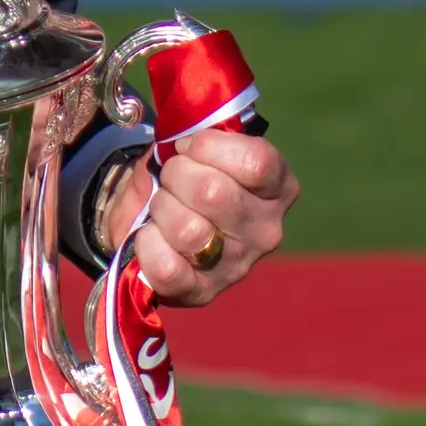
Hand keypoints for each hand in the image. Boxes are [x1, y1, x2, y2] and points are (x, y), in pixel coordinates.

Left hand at [96, 127, 299, 307]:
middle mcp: (266, 230)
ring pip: (188, 230)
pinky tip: (151, 236)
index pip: (256, 162)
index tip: (188, 146)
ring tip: (162, 208)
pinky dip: (147, 244)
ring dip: (161, 209)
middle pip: (213, 193)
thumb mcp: (196, 145)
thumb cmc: (183, 174)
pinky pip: (167, 266)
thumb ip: (200, 133)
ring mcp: (237, 266)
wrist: (147, 214)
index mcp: (278, 187)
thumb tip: (186, 136)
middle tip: (171, 179)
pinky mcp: (202, 292)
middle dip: (176, 175)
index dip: (208, 146)